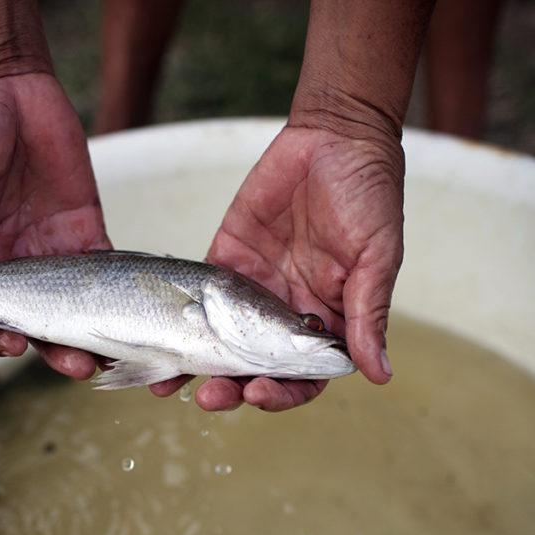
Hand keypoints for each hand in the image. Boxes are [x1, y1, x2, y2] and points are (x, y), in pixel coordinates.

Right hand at [0, 72, 110, 378]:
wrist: (9, 86)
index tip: (9, 346)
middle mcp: (11, 266)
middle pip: (32, 322)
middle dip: (53, 348)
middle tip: (75, 366)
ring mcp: (50, 253)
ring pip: (72, 309)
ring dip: (86, 336)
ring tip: (102, 358)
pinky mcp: (85, 234)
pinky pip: (104, 274)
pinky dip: (117, 299)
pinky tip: (129, 319)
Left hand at [151, 124, 403, 410]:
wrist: (334, 137)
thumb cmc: (369, 195)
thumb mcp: (376, 256)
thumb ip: (368, 314)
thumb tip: (380, 375)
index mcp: (327, 321)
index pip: (303, 376)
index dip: (283, 393)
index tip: (260, 393)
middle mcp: (286, 314)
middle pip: (254, 367)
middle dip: (231, 388)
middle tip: (212, 397)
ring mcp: (252, 291)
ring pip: (219, 343)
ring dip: (196, 367)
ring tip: (170, 385)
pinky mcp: (224, 261)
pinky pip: (196, 299)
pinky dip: (175, 322)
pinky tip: (154, 341)